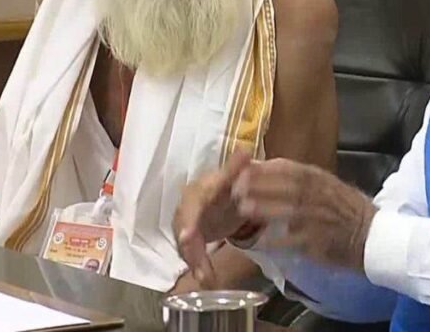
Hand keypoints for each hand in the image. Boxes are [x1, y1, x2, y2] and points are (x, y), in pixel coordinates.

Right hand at [173, 150, 253, 285]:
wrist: (213, 198)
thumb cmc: (221, 187)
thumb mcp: (228, 177)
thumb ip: (235, 168)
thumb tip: (245, 151)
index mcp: (197, 194)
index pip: (191, 207)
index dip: (188, 222)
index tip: (187, 235)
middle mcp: (187, 210)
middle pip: (184, 230)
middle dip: (188, 247)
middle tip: (195, 265)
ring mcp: (186, 226)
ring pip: (187, 246)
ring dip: (195, 262)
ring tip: (205, 277)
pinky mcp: (190, 241)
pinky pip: (192, 255)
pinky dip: (199, 267)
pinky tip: (207, 279)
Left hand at [232, 159, 376, 271]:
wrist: (376, 236)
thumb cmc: (348, 211)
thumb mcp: (328, 186)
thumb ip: (302, 179)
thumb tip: (269, 169)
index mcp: (320, 179)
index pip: (289, 168)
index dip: (266, 168)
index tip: (244, 168)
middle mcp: (320, 195)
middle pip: (286, 186)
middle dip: (260, 185)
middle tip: (235, 187)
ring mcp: (321, 218)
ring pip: (290, 210)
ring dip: (266, 208)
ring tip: (243, 209)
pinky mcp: (320, 242)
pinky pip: (296, 241)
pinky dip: (278, 240)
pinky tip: (261, 241)